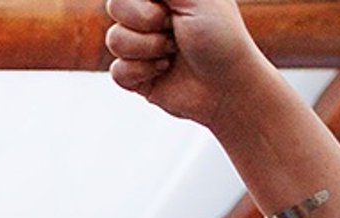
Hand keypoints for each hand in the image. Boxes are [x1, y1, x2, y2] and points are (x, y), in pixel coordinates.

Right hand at [104, 0, 261, 117]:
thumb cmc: (219, 37)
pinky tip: (164, 71)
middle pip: (115, 5)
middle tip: (172, 27)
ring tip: (172, 52)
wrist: (225, 87)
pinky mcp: (135, 75)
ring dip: (148, 48)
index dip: (144, 1)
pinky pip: (116, 70)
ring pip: (114, 38)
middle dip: (144, 20)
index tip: (168, 7)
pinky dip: (141, 72)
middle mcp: (149, 12)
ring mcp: (140, 43)